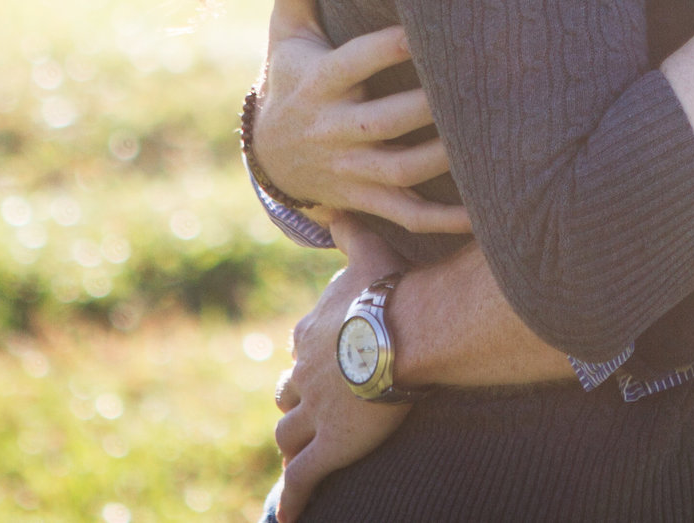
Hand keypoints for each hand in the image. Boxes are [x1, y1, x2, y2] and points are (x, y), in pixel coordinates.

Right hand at [258, 0, 471, 233]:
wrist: (269, 157)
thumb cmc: (292, 78)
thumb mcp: (286, 35)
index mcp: (317, 82)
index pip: (354, 62)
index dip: (388, 48)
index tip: (425, 28)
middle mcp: (332, 129)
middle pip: (384, 122)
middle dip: (428, 108)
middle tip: (479, 86)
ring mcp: (349, 170)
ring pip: (400, 171)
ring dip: (444, 159)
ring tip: (491, 141)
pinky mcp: (364, 199)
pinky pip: (406, 215)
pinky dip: (445, 221)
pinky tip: (486, 215)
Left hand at [272, 224, 410, 519]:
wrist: (405, 331)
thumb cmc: (392, 289)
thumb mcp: (365, 247)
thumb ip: (348, 227)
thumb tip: (332, 202)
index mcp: (312, 331)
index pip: (301, 349)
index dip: (308, 360)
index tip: (321, 365)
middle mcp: (305, 372)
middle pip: (288, 394)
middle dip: (294, 405)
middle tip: (306, 415)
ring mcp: (315, 411)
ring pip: (288, 435)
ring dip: (293, 447)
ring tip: (299, 462)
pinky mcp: (329, 446)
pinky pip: (302, 479)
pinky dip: (292, 500)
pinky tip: (290, 518)